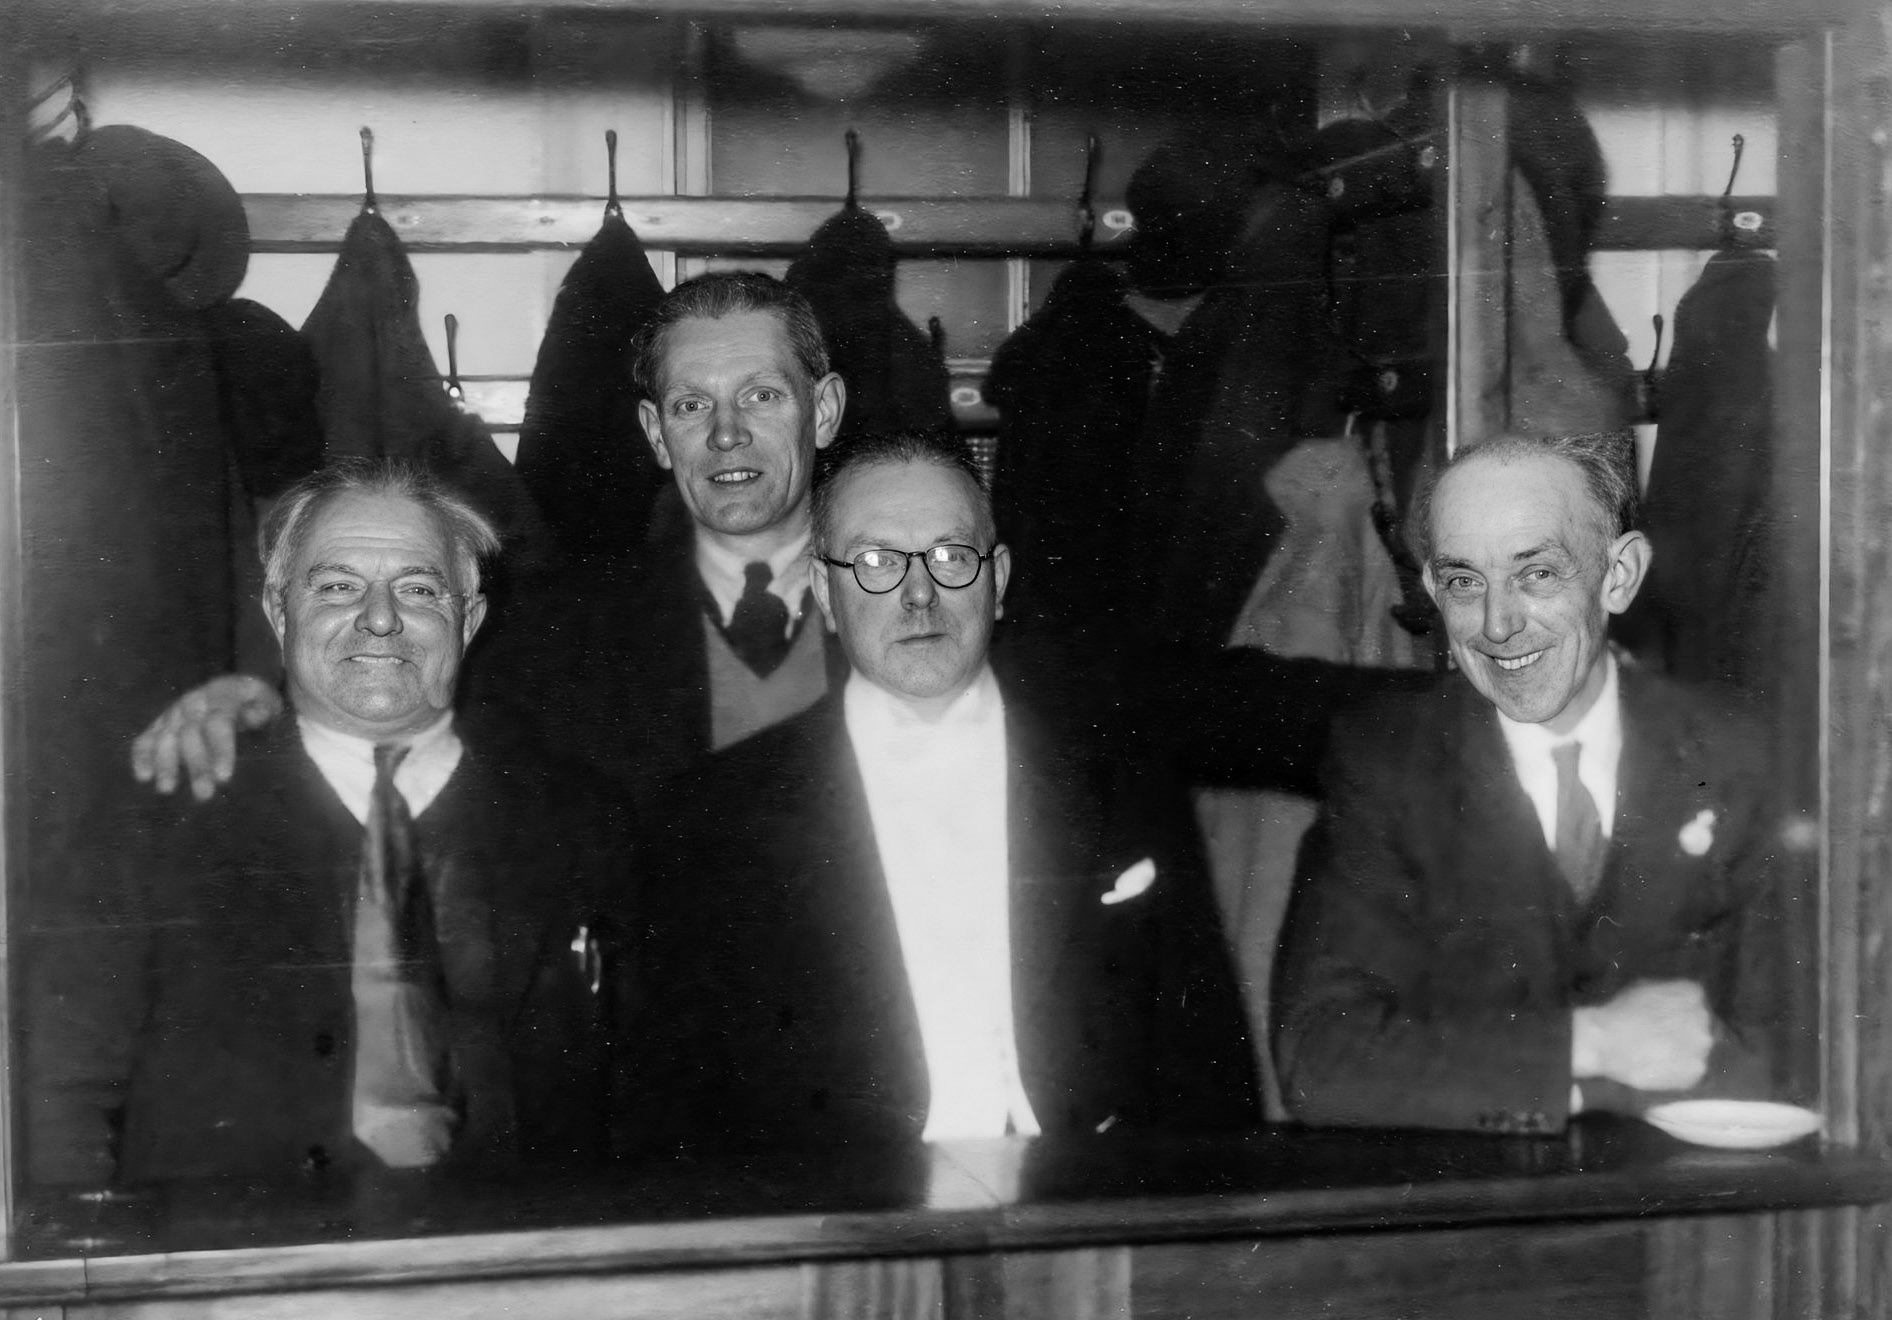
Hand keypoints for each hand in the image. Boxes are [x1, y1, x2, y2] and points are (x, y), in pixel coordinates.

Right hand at [129, 675, 281, 800]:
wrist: (234, 688)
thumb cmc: (255, 703)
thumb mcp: (267, 702)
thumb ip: (262, 711)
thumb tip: (257, 715)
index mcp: (221, 695)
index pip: (219, 722)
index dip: (220, 749)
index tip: (225, 777)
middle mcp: (194, 702)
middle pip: (191, 734)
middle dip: (196, 766)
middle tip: (204, 795)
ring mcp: (174, 712)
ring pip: (165, 737)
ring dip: (166, 764)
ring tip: (167, 789)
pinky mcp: (161, 723)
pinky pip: (146, 738)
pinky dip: (142, 756)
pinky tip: (143, 777)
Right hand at [1571, 979, 1714, 1092]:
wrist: (1606, 1042)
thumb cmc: (1619, 1011)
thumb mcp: (1644, 988)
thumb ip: (1669, 993)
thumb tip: (1677, 1000)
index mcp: (1693, 994)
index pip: (1697, 1002)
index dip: (1681, 1012)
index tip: (1668, 1019)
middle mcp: (1704, 1018)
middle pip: (1702, 1026)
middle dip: (1686, 1031)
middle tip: (1664, 1038)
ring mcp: (1702, 1047)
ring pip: (1698, 1050)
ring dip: (1684, 1052)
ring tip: (1661, 1056)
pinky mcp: (1696, 1072)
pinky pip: (1691, 1072)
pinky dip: (1679, 1072)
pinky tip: (1661, 1068)